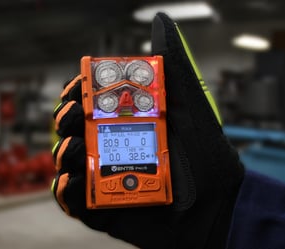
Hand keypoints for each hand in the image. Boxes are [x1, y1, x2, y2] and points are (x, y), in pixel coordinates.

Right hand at [52, 13, 243, 248]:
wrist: (220, 203)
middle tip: (73, 114)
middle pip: (74, 131)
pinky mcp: (109, 211)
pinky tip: (72, 181)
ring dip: (64, 152)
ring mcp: (110, 180)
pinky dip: (68, 193)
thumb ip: (172, 66)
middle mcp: (115, 149)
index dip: (78, 93)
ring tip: (75, 147)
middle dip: (65, 119)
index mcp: (129, 124)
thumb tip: (160, 22)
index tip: (78, 87)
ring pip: (70, 164)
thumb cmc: (208, 154)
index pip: (91, 105)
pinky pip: (79, 204)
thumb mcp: (190, 104)